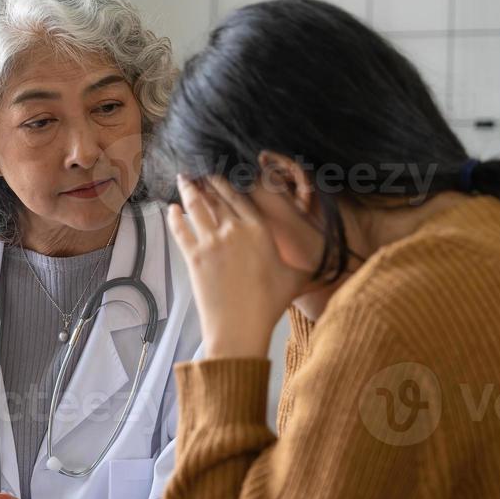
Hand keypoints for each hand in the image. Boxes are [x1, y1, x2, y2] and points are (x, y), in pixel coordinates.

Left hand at [166, 174, 309, 359]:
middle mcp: (234, 230)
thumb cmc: (269, 305)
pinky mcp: (193, 256)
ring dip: (188, 190)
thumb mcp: (296, 279)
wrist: (241, 327)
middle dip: (206, 182)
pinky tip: (171, 208)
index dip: (227, 182)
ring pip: (196, 207)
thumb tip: (329, 263)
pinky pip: (180, 229)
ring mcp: (212, 242)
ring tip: (183, 179)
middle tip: (197, 171)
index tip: (219, 173)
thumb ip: (307, 265)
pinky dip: (174, 216)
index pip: (239, 197)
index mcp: (259, 230)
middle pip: (216, 198)